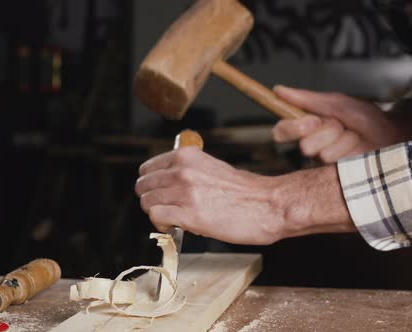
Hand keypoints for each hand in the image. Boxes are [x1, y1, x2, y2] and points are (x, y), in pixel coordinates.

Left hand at [135, 148, 355, 244]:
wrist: (268, 205)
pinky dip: (161, 225)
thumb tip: (168, 184)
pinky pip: (156, 217)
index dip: (152, 184)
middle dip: (151, 199)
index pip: (148, 168)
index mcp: (188, 156)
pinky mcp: (189, 215)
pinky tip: (174, 226)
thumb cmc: (246, 191)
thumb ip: (188, 171)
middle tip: (165, 208)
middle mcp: (183, 171)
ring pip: (146, 202)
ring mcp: (185, 192)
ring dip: (156, 213)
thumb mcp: (212, 169)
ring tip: (172, 218)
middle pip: (143, 186)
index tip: (159, 193)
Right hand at [272, 85, 411, 162]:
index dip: (293, 127)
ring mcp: (325, 165)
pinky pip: (335, 162)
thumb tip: (278, 90)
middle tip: (342, 127)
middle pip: (303, 144)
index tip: (312, 121)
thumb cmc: (368, 119)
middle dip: (327, 131)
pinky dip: (350, 150)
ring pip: (322, 153)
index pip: (282, 131)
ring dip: (343, 140)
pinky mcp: (337, 176)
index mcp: (309, 129)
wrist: (396, 133)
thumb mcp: (338, 104)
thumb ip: (309, 99)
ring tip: (356, 137)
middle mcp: (313, 148)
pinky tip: (360, 149)